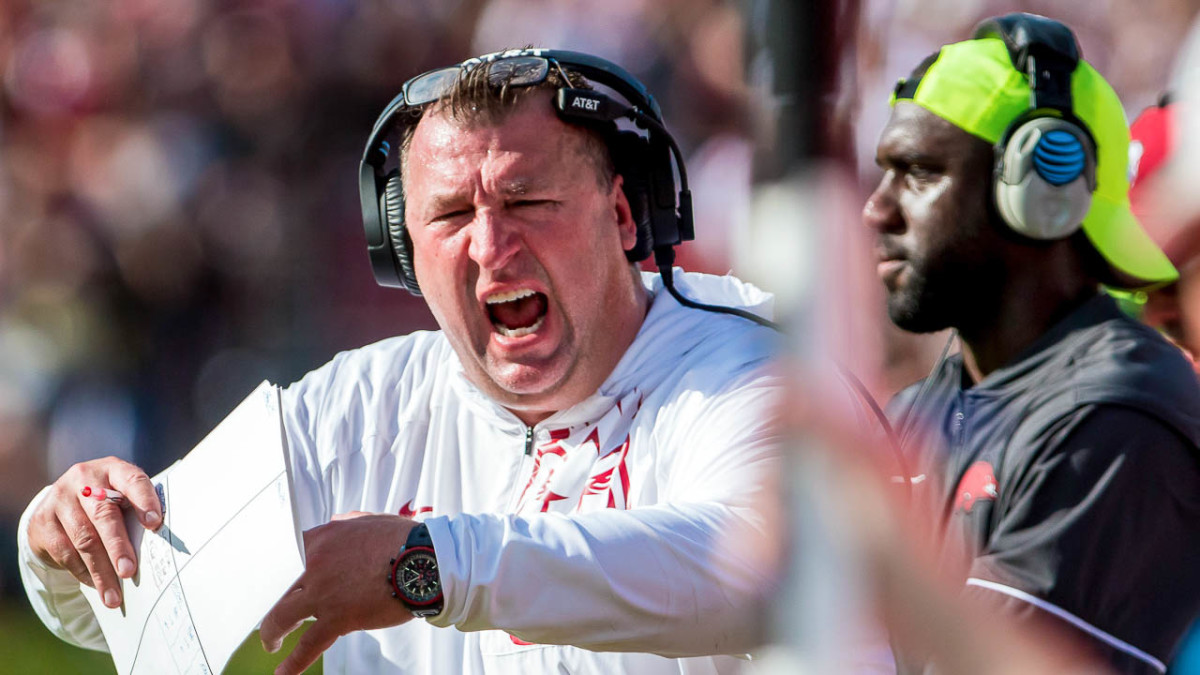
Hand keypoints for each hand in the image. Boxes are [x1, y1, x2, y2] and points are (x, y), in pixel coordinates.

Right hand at [26, 456, 162, 607]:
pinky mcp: (42, 520)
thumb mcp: (123, 497)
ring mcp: (60, 498)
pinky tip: (94, 585)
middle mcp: (85, 479)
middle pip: (104, 514)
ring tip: (114, 596)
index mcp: (114, 469)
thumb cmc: (108, 502)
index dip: (144, 501)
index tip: (154, 524)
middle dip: (118, 547)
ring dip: (100, 571)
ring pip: (83, 539)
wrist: (61, 503)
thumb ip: (137, 513)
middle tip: (129, 571)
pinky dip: (82, 572)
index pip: (132, 480)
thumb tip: (160, 548)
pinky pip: (64, 551)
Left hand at [260, 512, 419, 674]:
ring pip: (283, 617)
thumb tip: (339, 524)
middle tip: (275, 614)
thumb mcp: (370, 520)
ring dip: (273, 633)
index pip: (298, 551)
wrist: (423, 561)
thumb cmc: (403, 539)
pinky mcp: (337, 619)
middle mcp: (316, 563)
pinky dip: (293, 663)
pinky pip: (308, 645)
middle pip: (282, 587)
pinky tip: (284, 673)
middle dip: (274, 602)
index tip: (299, 575)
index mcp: (324, 538)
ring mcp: (323, 593)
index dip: (297, 565)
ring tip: (271, 644)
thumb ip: (348, 523)